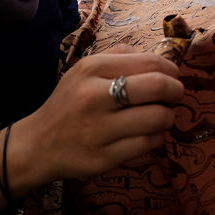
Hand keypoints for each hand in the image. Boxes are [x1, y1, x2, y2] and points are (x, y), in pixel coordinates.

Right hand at [12, 46, 183, 190]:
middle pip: (158, 86)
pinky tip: (148, 134)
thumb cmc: (70, 103)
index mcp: (91, 69)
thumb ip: (121, 56)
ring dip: (168, 116)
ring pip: (157, 118)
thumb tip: (161, 58)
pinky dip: (156, 137)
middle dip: (177, 91)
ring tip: (161, 116)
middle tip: (175, 96)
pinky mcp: (103, 158)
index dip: (171, 70)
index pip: (149, 62)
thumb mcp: (85, 70)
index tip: (172, 76)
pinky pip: (148, 144)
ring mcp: (98, 130)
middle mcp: (94, 96)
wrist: (38, 144)